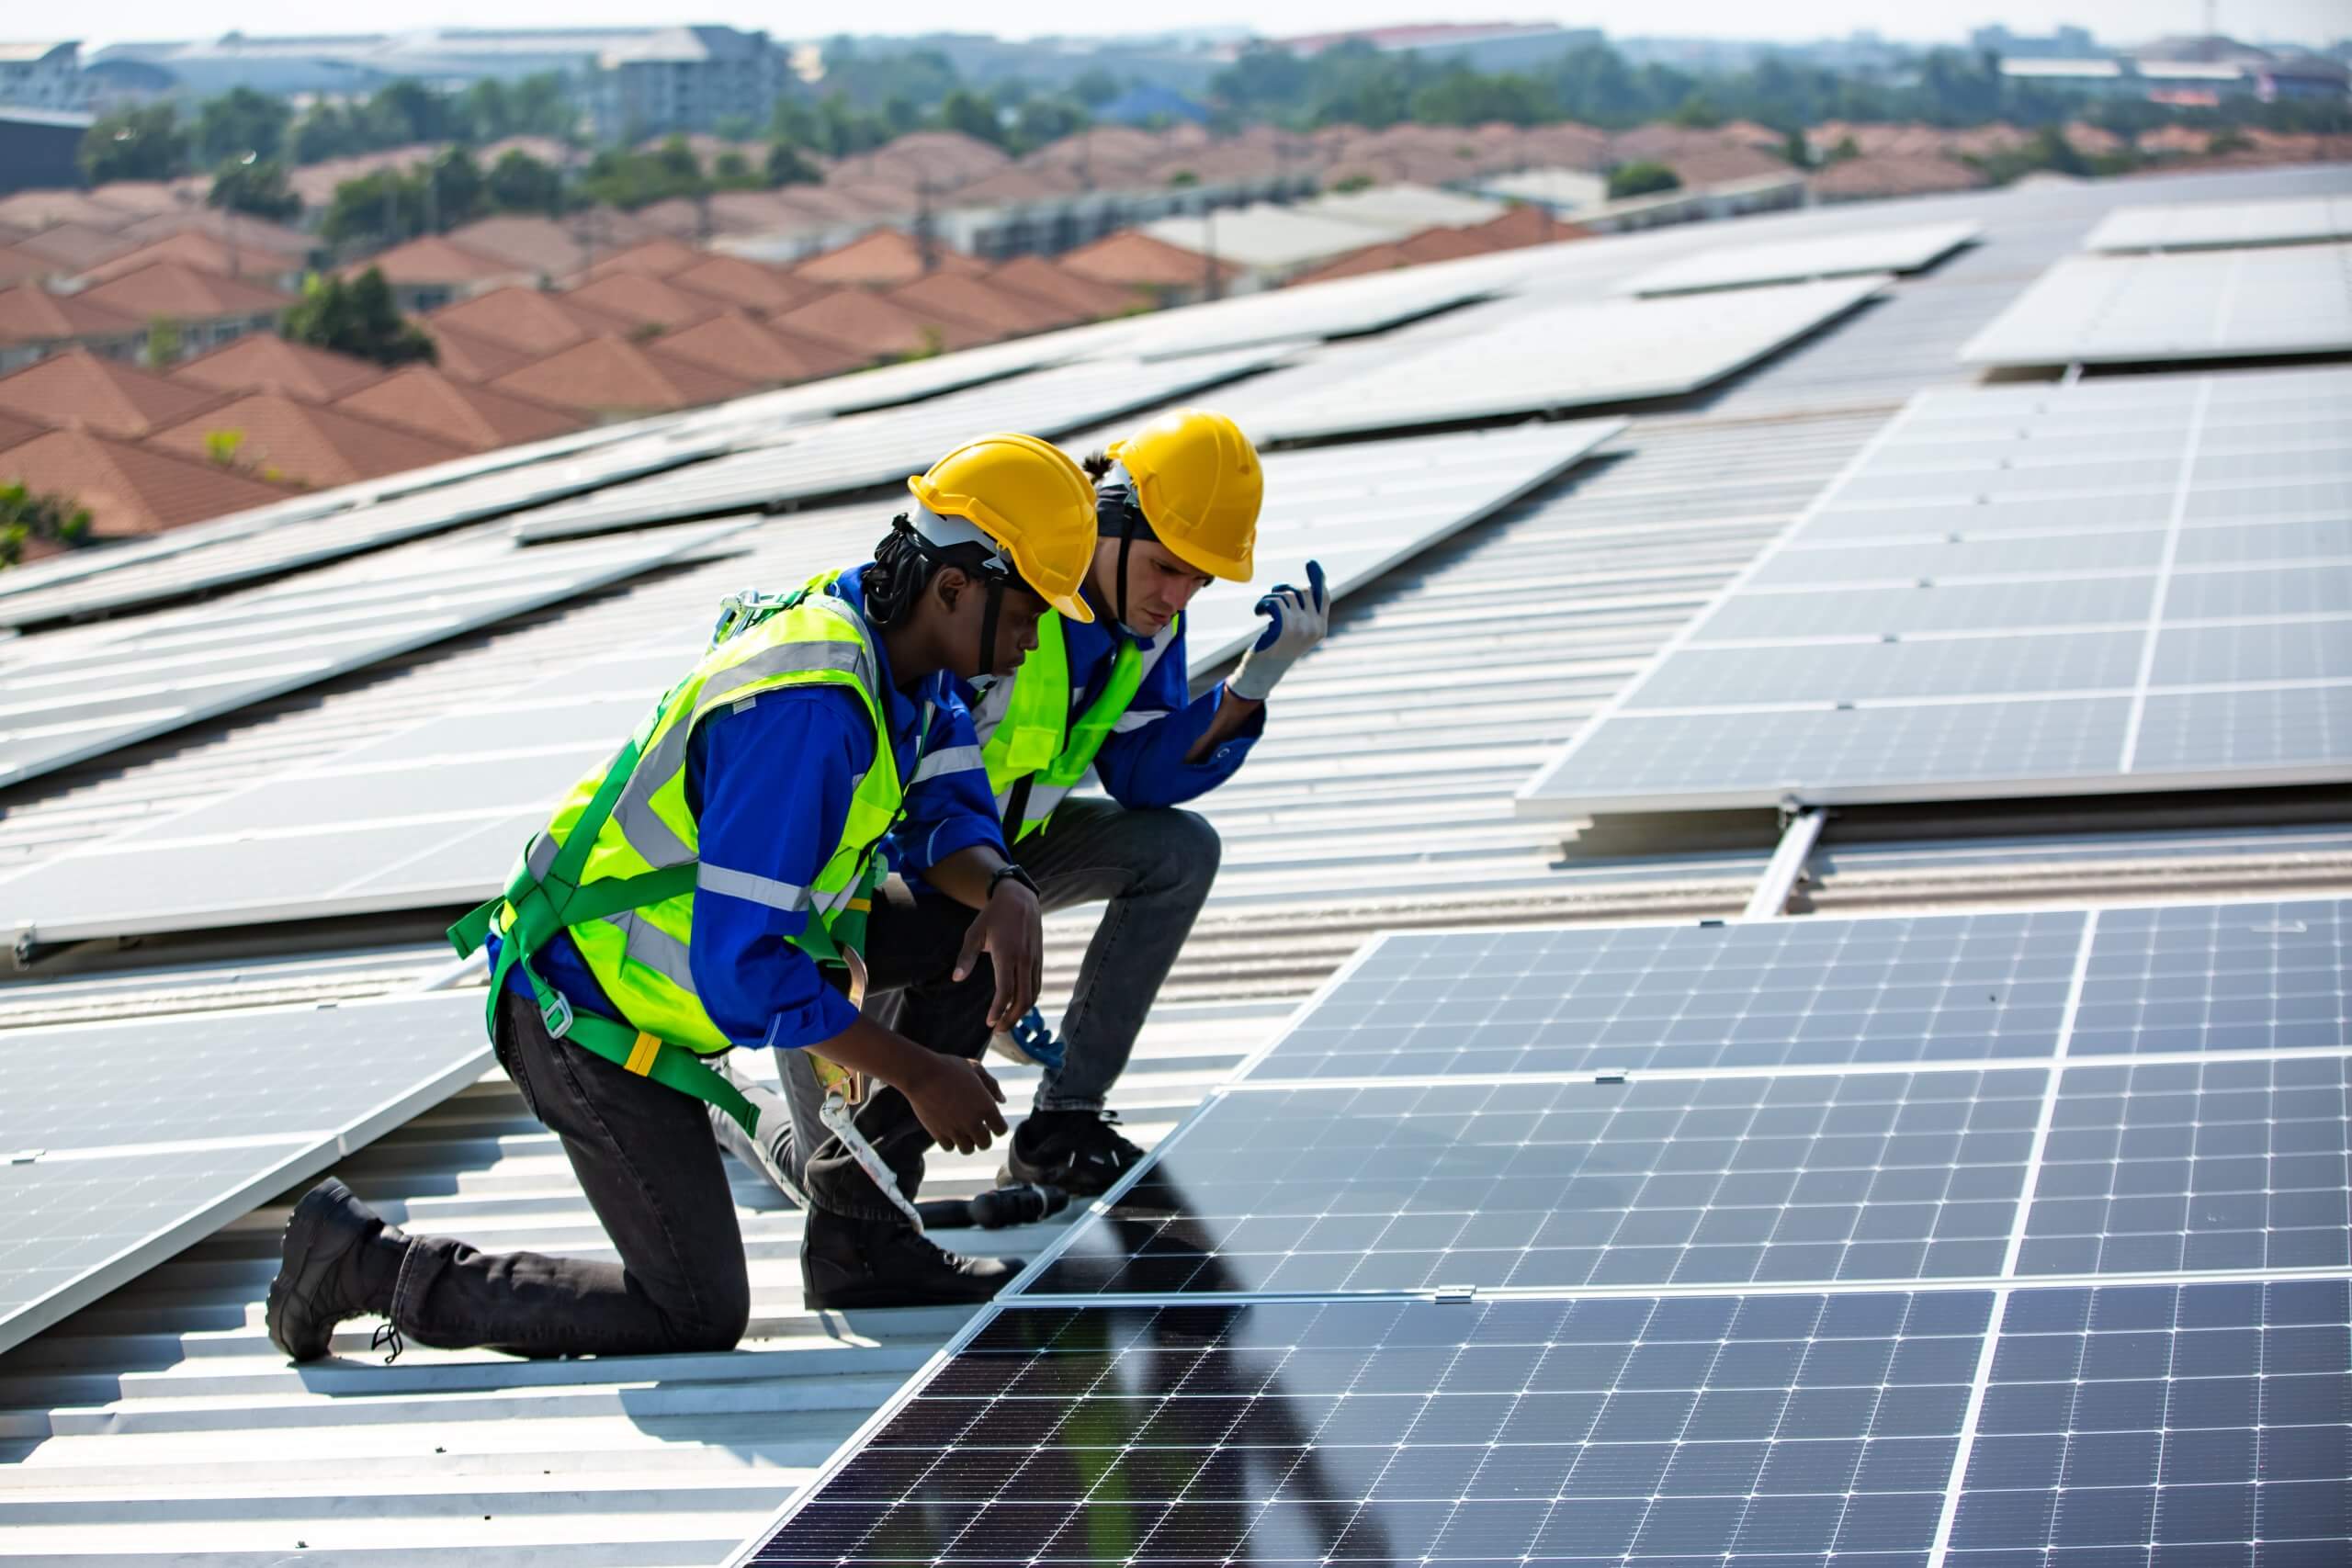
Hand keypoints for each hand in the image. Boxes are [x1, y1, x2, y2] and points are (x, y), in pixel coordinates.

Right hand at [904, 1054, 1007, 1154]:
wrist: (921, 1073)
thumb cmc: (949, 1067)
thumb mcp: (975, 1069)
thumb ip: (992, 1085)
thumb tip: (1002, 1100)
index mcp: (986, 1106)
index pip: (1001, 1130)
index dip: (997, 1126)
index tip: (990, 1121)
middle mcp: (973, 1121)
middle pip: (985, 1144)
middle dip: (983, 1137)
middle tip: (977, 1128)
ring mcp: (955, 1129)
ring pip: (968, 1150)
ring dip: (968, 1142)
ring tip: (963, 1130)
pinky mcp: (938, 1133)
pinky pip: (949, 1147)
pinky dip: (950, 1141)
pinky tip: (949, 1129)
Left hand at [954, 878, 1041, 1029]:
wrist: (1020, 898)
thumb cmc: (993, 916)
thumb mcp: (974, 933)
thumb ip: (966, 957)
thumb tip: (957, 979)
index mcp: (1006, 954)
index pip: (1005, 991)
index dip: (998, 1010)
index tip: (989, 1022)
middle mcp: (1024, 959)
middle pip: (1023, 999)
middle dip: (1011, 1019)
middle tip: (997, 1030)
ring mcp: (1034, 960)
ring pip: (1033, 995)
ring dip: (1021, 1013)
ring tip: (1007, 1021)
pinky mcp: (1039, 959)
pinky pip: (1037, 985)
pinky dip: (1029, 1000)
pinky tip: (1018, 1006)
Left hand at [1228, 559, 1327, 701]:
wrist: (1264, 672)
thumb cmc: (1277, 650)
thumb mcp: (1295, 632)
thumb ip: (1303, 613)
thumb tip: (1305, 587)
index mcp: (1321, 628)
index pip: (1323, 597)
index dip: (1317, 579)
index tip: (1311, 563)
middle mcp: (1314, 627)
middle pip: (1303, 591)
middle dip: (1285, 589)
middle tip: (1272, 595)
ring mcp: (1300, 627)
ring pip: (1286, 595)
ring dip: (1271, 598)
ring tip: (1264, 609)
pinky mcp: (1284, 627)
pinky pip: (1274, 602)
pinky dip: (1263, 604)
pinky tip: (1259, 613)